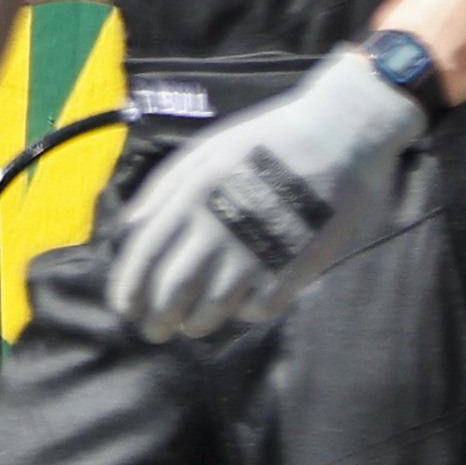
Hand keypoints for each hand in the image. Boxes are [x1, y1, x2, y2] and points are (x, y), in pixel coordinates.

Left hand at [104, 45, 431, 344]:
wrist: (341, 133)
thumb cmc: (265, 140)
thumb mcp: (203, 151)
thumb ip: (163, 191)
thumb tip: (130, 230)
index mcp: (190, 197)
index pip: (144, 256)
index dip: (128, 289)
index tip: (125, 309)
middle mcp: (218, 228)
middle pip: (172, 290)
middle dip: (157, 318)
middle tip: (154, 331)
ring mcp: (257, 250)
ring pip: (213, 307)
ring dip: (197, 324)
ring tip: (192, 327)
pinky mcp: (296, 266)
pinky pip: (260, 308)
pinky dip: (245, 315)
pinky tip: (242, 309)